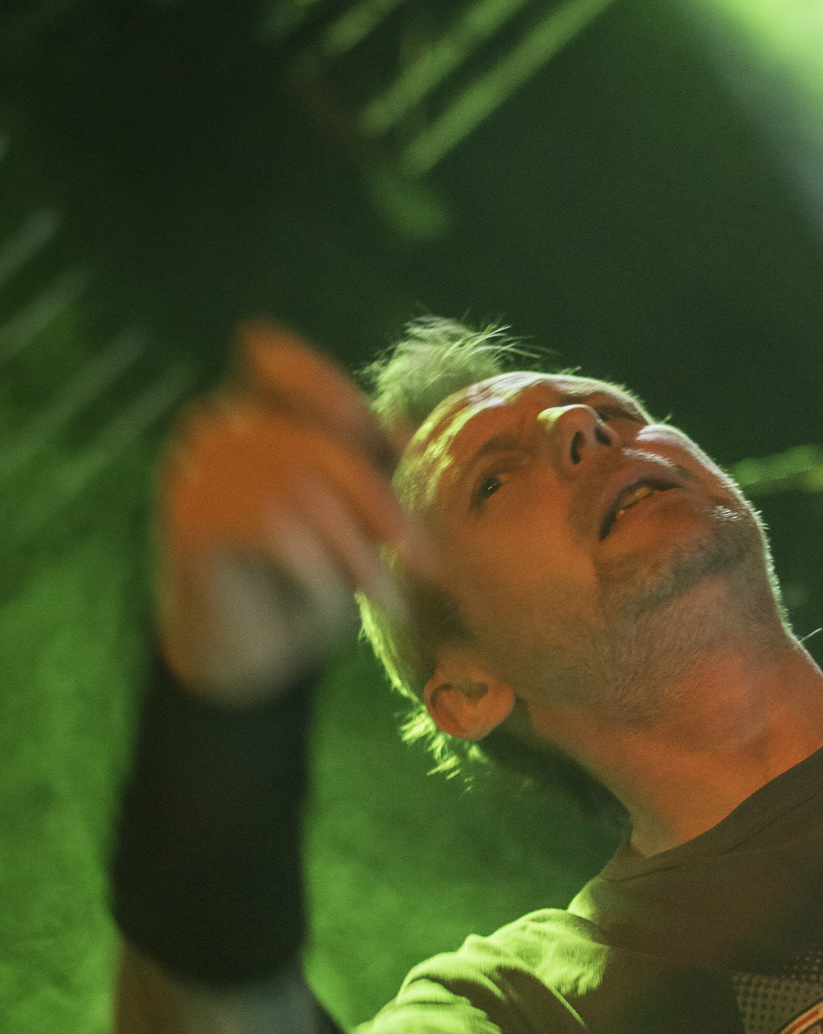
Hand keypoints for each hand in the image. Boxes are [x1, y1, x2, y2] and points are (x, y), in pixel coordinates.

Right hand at [156, 321, 430, 703]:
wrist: (242, 663)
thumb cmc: (299, 587)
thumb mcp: (349, 521)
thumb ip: (368, 468)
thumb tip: (400, 425)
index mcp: (247, 416)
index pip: (286, 369)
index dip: (340, 398)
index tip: (392, 449)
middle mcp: (212, 432)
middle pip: (317, 441)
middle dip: (380, 504)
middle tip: (422, 560)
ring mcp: (193, 472)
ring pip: (303, 487)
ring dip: (356, 550)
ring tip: (384, 596)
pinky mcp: (189, 521)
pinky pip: (274, 527)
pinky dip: (318, 570)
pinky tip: (331, 600)